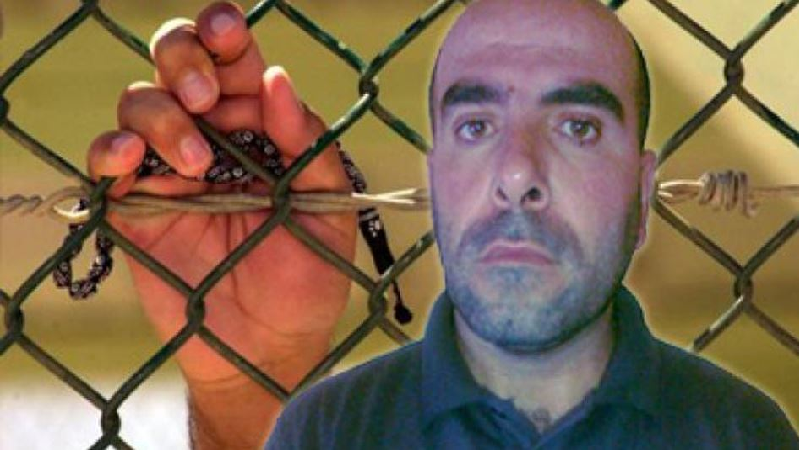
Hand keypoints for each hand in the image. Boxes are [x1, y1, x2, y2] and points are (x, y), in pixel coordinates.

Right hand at [87, 2, 355, 387]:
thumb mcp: (329, 214)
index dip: (226, 37)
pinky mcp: (136, 209)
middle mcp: (212, 140)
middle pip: (178, 66)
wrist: (268, 348)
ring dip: (161, 116)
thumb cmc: (308, 280)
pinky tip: (131, 159)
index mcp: (262, 132)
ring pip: (139, 104)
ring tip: (197, 163)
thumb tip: (278, 80)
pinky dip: (111, 149)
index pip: (237, 65)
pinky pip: (106, 162)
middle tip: (208, 96)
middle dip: (185, 59)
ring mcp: (169, 172)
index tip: (229, 33)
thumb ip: (310, 149)